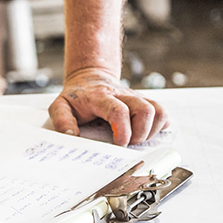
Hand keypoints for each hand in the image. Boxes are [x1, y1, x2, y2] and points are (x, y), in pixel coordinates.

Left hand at [48, 68, 168, 145]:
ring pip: (159, 111)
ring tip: (136, 138)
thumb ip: (62, 121)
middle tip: (127, 143)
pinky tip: (144, 132)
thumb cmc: (77, 96)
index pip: (118, 110)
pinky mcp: (145, 102)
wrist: (89, 78)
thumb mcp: (60, 106)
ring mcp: (136, 98)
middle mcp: (122, 95)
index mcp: (100, 97)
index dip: (123, 130)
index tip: (119, 144)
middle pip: (145, 110)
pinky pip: (163, 113)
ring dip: (151, 131)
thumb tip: (71, 136)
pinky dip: (159, 126)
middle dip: (140, 133)